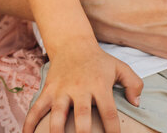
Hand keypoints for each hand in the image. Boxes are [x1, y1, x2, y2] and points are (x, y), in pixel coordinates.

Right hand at [23, 43, 141, 132]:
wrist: (71, 43)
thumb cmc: (99, 61)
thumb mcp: (120, 67)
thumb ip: (134, 84)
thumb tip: (136, 104)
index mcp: (99, 86)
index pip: (109, 112)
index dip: (113, 129)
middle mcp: (79, 89)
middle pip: (82, 115)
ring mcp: (61, 90)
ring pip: (57, 113)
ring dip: (56, 131)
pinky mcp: (48, 90)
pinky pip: (36, 108)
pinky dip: (29, 122)